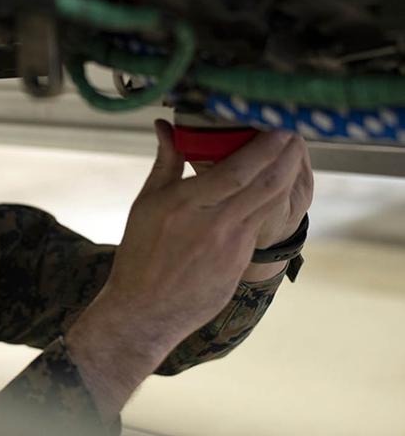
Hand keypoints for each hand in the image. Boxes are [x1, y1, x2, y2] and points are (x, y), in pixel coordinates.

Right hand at [65, 120, 308, 415]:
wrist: (146, 310)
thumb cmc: (140, 254)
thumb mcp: (146, 204)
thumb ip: (165, 163)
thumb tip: (165, 126)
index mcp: (185, 204)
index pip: (238, 170)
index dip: (265, 147)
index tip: (279, 127)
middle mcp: (213, 224)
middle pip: (266, 185)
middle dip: (288, 156)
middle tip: (296, 134)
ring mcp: (231, 246)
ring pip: (271, 204)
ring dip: (287, 176)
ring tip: (292, 155)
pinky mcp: (240, 262)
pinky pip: (262, 225)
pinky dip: (272, 201)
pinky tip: (274, 187)